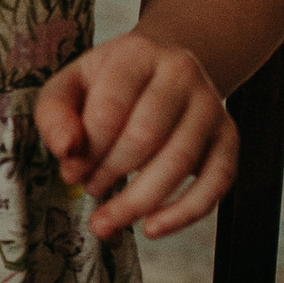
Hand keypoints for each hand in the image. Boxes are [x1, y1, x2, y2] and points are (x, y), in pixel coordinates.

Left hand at [35, 32, 236, 241]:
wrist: (168, 62)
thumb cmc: (112, 81)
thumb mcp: (72, 83)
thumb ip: (55, 114)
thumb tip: (66, 151)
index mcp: (138, 53)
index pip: (111, 106)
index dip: (87, 148)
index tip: (70, 172)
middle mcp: (181, 73)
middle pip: (145, 136)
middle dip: (110, 173)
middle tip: (89, 189)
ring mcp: (210, 105)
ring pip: (179, 161)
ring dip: (138, 200)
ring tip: (108, 220)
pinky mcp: (229, 137)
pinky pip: (217, 181)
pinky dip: (185, 212)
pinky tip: (153, 228)